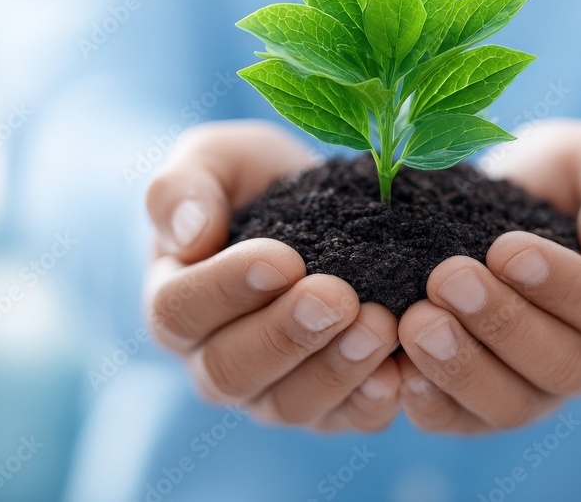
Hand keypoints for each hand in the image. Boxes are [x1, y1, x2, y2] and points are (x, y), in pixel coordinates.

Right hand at [143, 121, 400, 431]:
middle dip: (287, 335)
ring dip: (336, 369)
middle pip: (231, 371)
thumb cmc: (257, 182)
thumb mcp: (217, 161)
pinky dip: (374, 400)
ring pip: (290, 405)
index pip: (181, 311)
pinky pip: (348, 420)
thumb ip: (184, 187)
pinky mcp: (331, 405)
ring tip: (379, 326)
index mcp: (177, 303)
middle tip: (336, 297)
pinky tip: (402, 371)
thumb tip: (190, 233)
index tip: (282, 259)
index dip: (227, 289)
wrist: (324, 207)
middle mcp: (215, 360)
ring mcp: (272, 390)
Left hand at [395, 120, 580, 432]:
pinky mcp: (480, 406)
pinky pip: (462, 422)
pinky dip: (432, 405)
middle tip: (448, 278)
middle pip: (563, 366)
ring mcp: (536, 389)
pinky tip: (399, 373)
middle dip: (503, 323)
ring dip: (463, 368)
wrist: (498, 203)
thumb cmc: (555, 177)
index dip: (562, 284)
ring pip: (512, 405)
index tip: (506, 248)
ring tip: (417, 323)